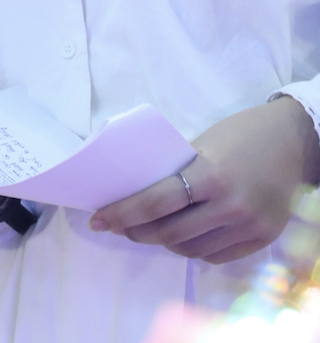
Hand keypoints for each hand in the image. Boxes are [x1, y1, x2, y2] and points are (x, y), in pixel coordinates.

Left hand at [92, 96, 319, 262]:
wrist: (292, 140)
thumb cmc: (238, 135)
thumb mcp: (201, 145)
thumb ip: (175, 172)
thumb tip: (132, 192)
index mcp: (212, 175)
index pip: (155, 203)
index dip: (122, 214)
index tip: (97, 219)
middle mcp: (232, 206)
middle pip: (169, 232)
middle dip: (136, 232)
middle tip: (118, 226)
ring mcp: (250, 226)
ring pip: (190, 249)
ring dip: (163, 243)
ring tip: (148, 231)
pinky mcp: (263, 239)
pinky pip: (216, 256)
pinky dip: (194, 249)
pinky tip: (182, 238)